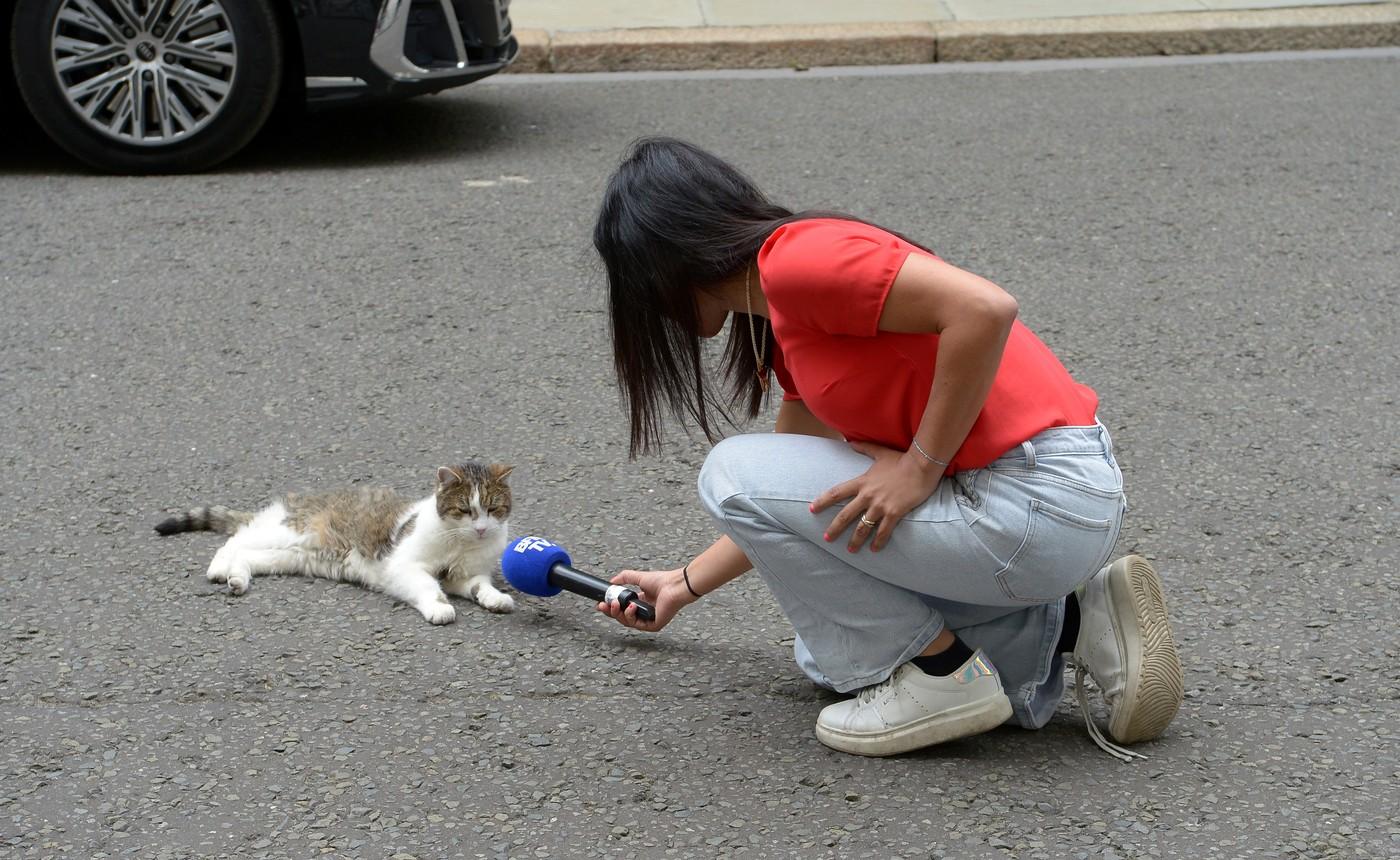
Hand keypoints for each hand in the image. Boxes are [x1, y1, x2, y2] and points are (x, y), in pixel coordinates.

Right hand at [595, 568, 696, 632]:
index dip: (611, 607)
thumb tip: (611, 581)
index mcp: (641, 602)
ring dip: (619, 614)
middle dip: (611, 612)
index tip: (601, 603)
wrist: (675, 585)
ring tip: (617, 604)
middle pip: (622, 617)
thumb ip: (624, 578)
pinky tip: (631, 607)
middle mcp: (644, 612)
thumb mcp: (638, 577)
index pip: (622, 608)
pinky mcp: (654, 625)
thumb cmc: (663, 581)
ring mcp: (649, 620)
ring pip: (628, 622)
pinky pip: (638, 625)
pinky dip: (632, 617)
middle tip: (604, 605)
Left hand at [810, 441, 943, 552]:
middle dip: (834, 529)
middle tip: (826, 538)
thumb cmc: (902, 460)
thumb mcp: (880, 453)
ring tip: (850, 550)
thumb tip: (850, 442)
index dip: (823, 501)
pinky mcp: (894, 513)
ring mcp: (880, 506)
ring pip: (863, 527)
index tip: (812, 509)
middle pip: (845, 515)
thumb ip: (865, 448)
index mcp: (862, 482)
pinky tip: (874, 549)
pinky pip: (883, 531)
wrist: (921, 466)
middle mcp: (867, 496)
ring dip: (855, 540)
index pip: (837, 493)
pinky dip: (878, 542)